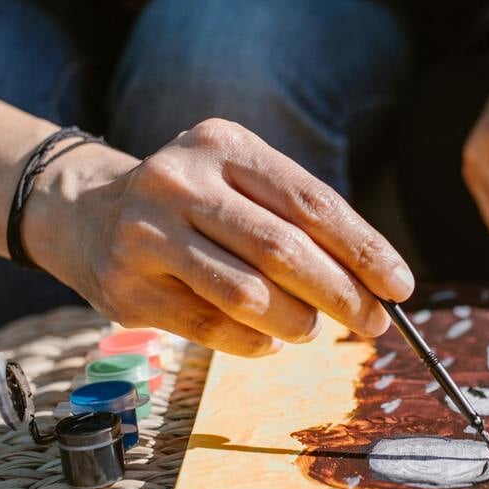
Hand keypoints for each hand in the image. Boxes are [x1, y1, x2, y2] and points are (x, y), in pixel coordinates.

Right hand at [29, 119, 414, 357]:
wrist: (87, 213)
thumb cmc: (194, 203)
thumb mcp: (239, 182)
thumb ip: (298, 219)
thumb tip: (375, 282)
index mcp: (224, 146)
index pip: (311, 201)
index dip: (363, 249)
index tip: (400, 286)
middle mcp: (181, 182)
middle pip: (283, 248)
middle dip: (341, 294)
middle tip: (374, 323)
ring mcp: (148, 234)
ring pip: (246, 292)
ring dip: (296, 321)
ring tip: (312, 331)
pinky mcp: (127, 286)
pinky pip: (208, 326)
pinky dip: (251, 342)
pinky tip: (268, 342)